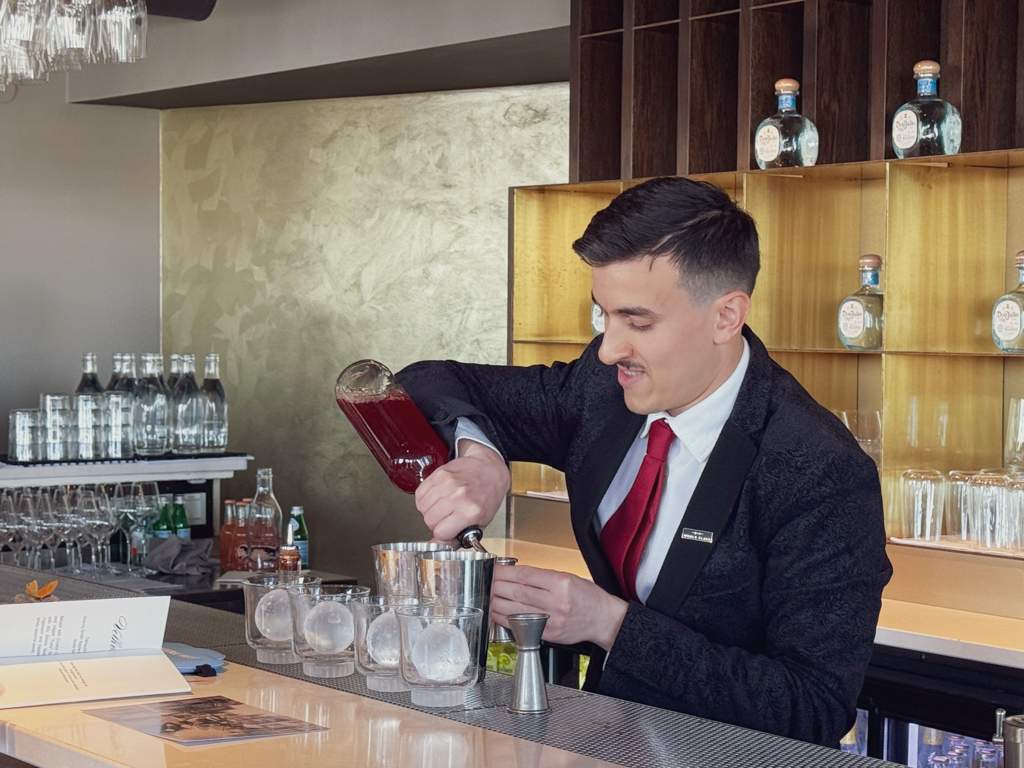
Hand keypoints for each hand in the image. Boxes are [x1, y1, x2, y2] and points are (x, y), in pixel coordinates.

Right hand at [414, 441, 508, 540]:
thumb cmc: (488, 495)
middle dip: (436, 522)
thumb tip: (437, 545)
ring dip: (429, 510)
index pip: (440, 532)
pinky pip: (420, 493)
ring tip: (443, 506)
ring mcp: (448, 483)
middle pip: (429, 520)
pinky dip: (425, 498)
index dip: (443, 534)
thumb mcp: (481, 522)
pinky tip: (437, 498)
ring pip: (423, 507)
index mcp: (471, 511)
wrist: (490, 469)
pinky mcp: (439, 474)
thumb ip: (458, 536)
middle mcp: (459, 496)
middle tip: (446, 517)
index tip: (448, 530)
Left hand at [490, 564, 627, 651]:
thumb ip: (542, 576)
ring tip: (488, 596)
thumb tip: (515, 574)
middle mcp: (556, 601)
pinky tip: (498, 613)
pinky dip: (506, 619)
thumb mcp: (568, 577)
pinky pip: (521, 626)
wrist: (603, 619)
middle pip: (518, 592)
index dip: (506, 572)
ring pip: (516, 610)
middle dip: (497, 586)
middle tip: (486, 581)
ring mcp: (552, 620)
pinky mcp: (548, 634)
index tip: (495, 569)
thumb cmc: (587, 597)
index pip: (526, 575)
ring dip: (497, 603)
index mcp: (561, 583)